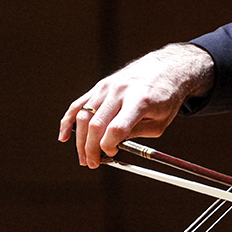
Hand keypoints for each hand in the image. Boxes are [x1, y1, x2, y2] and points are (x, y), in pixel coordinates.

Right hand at [58, 43, 214, 167]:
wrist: (167, 67)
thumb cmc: (167, 96)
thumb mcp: (161, 121)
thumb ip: (136, 134)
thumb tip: (111, 146)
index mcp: (140, 101)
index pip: (116, 129)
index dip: (109, 147)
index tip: (112, 154)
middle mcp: (121, 91)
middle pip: (95, 125)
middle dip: (91, 149)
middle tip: (92, 163)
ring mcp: (108, 86)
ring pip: (83, 116)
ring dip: (79, 140)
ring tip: (83, 157)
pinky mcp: (101, 85)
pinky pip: (79, 103)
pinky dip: (68, 121)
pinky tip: (64, 136)